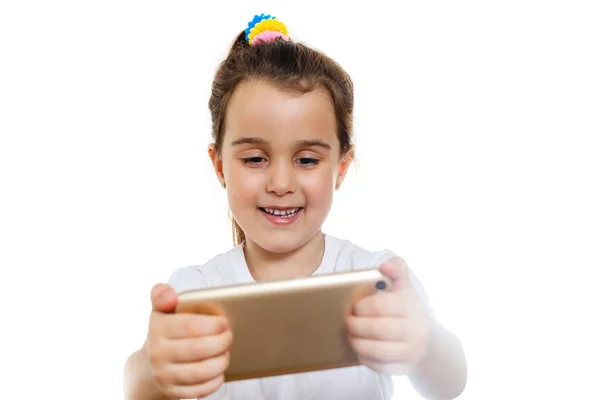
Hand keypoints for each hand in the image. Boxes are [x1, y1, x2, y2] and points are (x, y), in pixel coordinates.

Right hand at [144, 284, 231, 398]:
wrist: (149, 365)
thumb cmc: (166, 332)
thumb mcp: (161, 311)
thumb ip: (163, 295)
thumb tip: (168, 294)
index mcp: (157, 329)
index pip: (189, 325)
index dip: (212, 324)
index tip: (224, 322)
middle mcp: (157, 353)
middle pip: (198, 349)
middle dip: (221, 342)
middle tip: (230, 337)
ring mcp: (163, 375)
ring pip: (200, 371)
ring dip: (220, 362)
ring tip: (227, 353)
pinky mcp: (172, 392)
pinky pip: (198, 390)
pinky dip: (214, 381)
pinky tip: (220, 371)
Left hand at [346, 257, 431, 374]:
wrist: (431, 345)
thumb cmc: (409, 312)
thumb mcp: (406, 289)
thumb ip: (397, 270)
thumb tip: (385, 265)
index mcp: (412, 306)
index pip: (381, 305)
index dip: (361, 306)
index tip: (355, 306)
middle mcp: (416, 330)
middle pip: (377, 329)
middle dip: (356, 325)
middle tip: (348, 321)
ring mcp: (412, 352)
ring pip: (378, 350)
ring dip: (357, 343)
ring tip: (350, 335)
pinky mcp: (406, 369)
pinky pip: (381, 367)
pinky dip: (366, 358)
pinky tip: (360, 349)